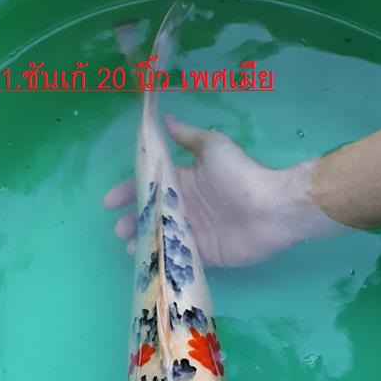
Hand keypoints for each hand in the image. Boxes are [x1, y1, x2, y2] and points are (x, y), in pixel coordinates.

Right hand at [103, 116, 340, 267]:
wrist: (271, 209)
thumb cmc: (241, 175)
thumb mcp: (213, 147)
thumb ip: (187, 137)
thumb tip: (165, 119)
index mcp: (187, 180)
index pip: (151, 185)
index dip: (129, 191)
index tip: (109, 202)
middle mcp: (188, 205)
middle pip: (153, 213)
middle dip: (133, 220)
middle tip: (119, 229)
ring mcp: (196, 230)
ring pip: (162, 235)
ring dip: (144, 240)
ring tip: (130, 248)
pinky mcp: (206, 253)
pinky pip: (180, 255)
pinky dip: (164, 257)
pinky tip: (149, 261)